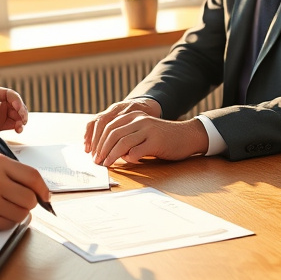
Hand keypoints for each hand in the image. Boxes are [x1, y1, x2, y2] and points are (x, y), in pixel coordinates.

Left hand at [0, 84, 27, 137]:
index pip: (9, 94)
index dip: (16, 100)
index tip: (18, 108)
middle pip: (15, 105)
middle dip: (22, 111)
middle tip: (23, 119)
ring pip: (15, 115)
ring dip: (21, 120)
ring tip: (20, 126)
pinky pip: (11, 125)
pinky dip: (17, 127)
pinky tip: (18, 129)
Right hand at [0, 153, 49, 230]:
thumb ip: (11, 174)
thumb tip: (38, 191)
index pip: (33, 176)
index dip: (43, 189)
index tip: (45, 197)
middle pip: (30, 198)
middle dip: (29, 204)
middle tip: (18, 203)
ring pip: (22, 214)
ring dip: (17, 214)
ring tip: (2, 208)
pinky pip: (8, 225)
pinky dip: (5, 222)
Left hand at [85, 103, 207, 165]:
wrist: (187, 136)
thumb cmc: (163, 137)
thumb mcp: (143, 132)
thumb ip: (127, 136)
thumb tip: (108, 150)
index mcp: (134, 115)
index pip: (109, 126)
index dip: (98, 140)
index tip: (93, 153)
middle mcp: (139, 120)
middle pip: (113, 134)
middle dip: (102, 149)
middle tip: (97, 161)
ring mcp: (148, 130)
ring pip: (122, 142)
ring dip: (111, 155)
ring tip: (106, 164)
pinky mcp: (156, 141)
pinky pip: (136, 151)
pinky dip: (129, 158)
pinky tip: (129, 161)